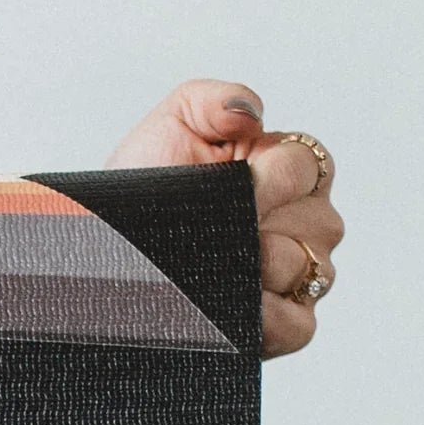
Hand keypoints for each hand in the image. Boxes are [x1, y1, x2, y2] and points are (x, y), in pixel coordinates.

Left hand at [108, 76, 343, 359]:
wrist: (106, 243)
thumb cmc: (147, 184)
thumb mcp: (174, 123)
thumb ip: (216, 99)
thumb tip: (251, 112)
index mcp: (290, 170)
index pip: (306, 167)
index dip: (271, 175)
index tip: (234, 180)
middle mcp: (305, 223)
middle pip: (317, 221)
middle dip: (260, 220)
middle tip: (219, 223)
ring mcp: (300, 275)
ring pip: (302, 269)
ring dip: (255, 264)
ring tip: (214, 260)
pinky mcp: (286, 325)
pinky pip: (297, 325)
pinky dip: (266, 318)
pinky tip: (233, 304)